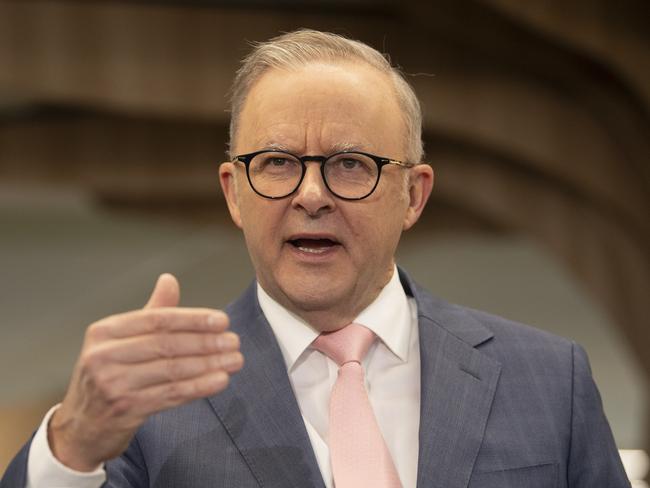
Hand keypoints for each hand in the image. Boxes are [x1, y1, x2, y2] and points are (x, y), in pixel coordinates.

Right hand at [47, 273, 242, 470]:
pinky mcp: (124, 409)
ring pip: (172, 369)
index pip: (158, 320)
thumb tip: (169, 280)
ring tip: (235, 360)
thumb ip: (149, 313)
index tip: (222, 321)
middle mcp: (104, 355)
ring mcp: (112, 384)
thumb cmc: (109, 376)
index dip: (193, 319)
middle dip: (206, 342)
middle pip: (167, 344)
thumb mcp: (120, 341)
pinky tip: (220, 381)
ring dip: (209, 364)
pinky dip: (199, 387)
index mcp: (105, 331)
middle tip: (234, 341)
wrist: (82, 426)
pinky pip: (171, 394)